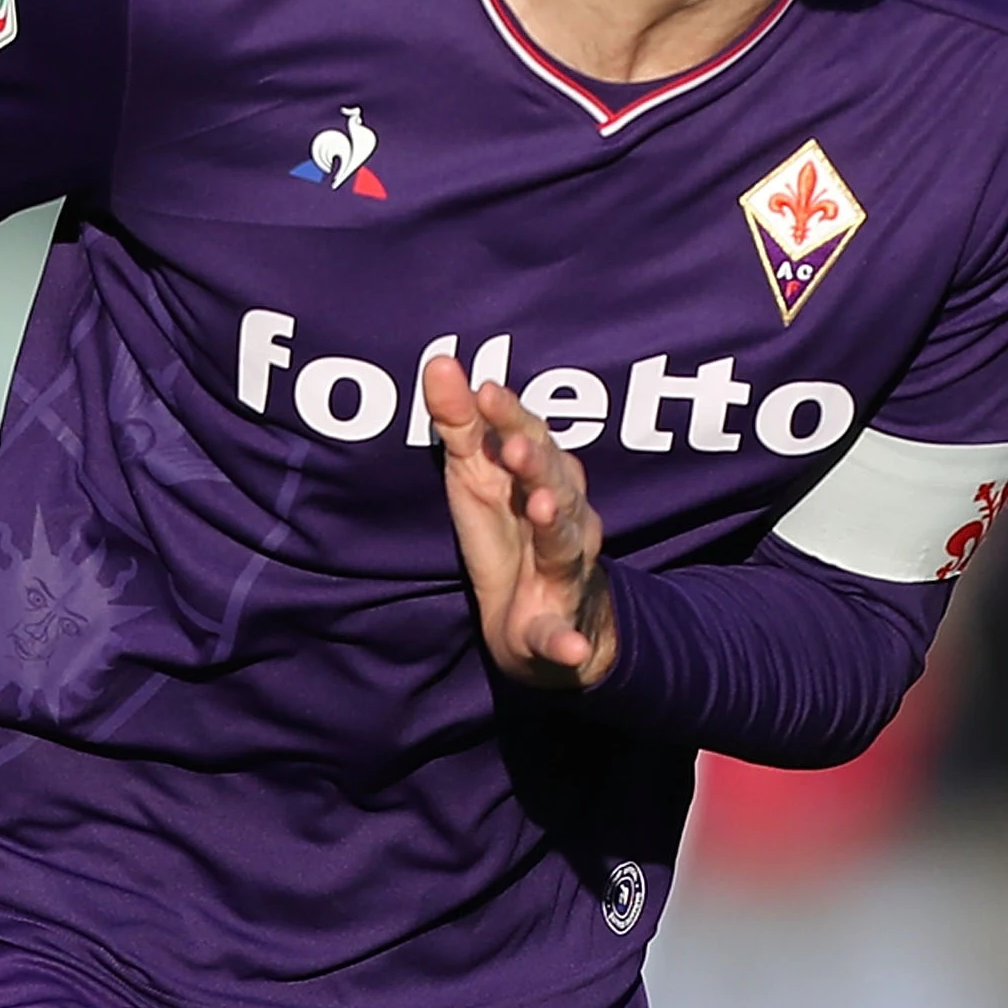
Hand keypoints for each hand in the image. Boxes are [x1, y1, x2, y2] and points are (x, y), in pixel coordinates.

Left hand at [425, 356, 616, 687]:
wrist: (548, 628)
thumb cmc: (511, 537)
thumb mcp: (478, 481)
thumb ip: (460, 425)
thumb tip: (439, 361)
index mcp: (544, 481)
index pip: (533, 438)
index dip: (511, 418)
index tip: (486, 393)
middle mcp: (567, 520)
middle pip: (556, 484)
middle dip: (536, 465)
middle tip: (512, 447)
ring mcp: (566, 574)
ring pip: (566, 546)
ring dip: (555, 526)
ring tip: (540, 508)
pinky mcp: (558, 631)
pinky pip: (562, 638)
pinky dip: (566, 643)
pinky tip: (568, 647)